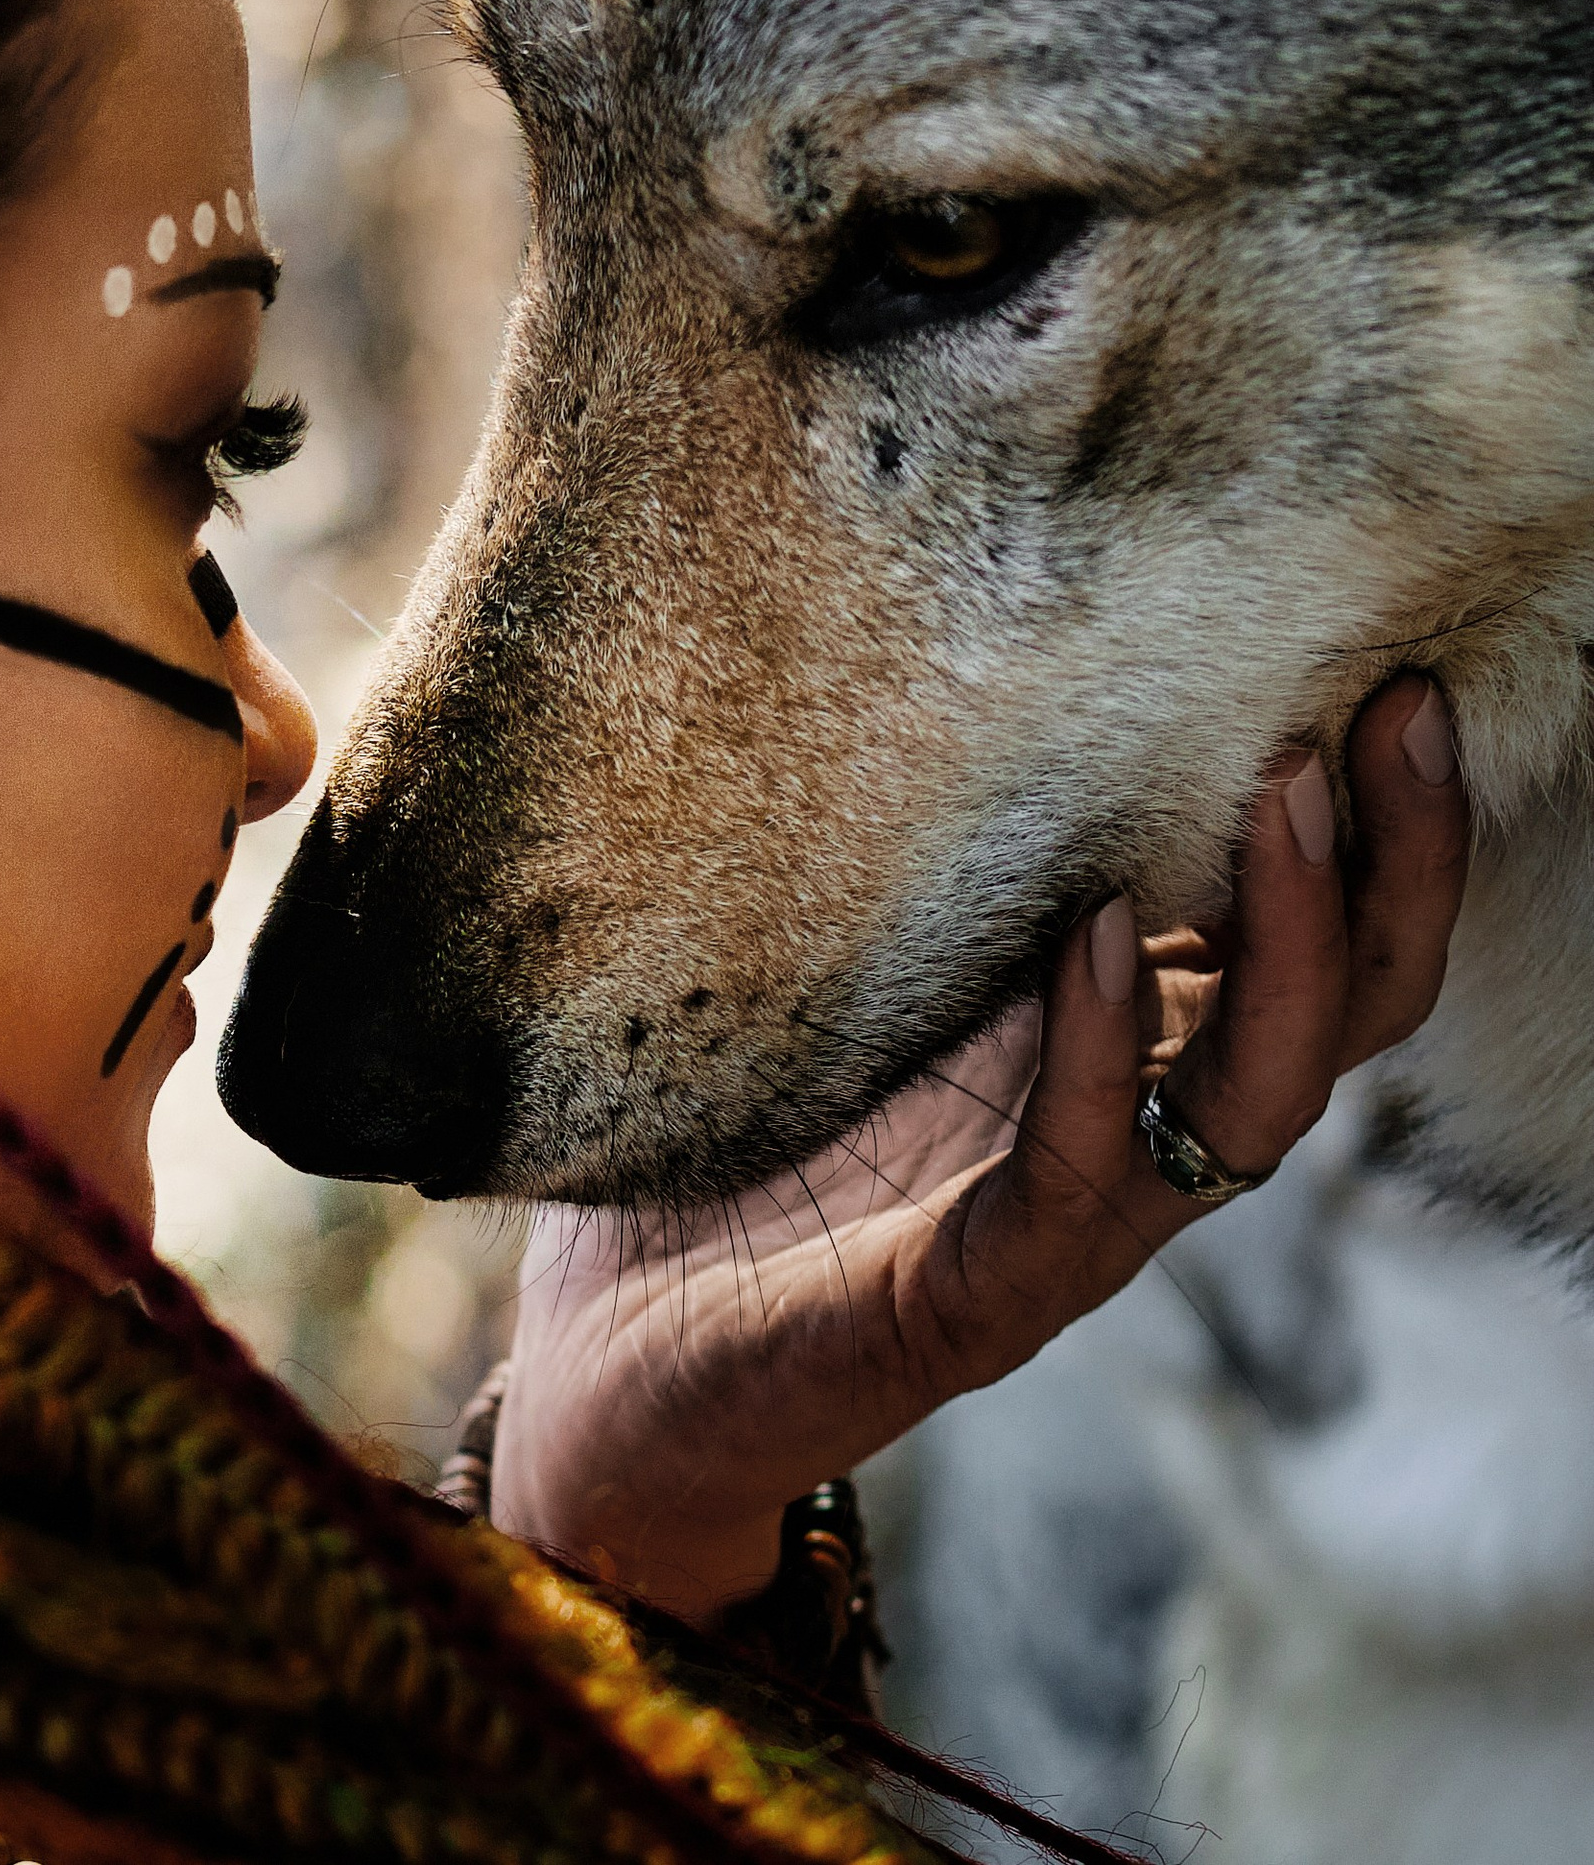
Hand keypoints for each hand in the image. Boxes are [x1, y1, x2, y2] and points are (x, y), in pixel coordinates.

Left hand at [487, 674, 1469, 1623]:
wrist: (623, 1356)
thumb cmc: (733, 1138)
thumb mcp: (849, 963)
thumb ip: (929, 859)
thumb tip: (957, 667)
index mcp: (1113, 1039)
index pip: (1296, 929)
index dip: (1367, 812)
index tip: (1383, 667)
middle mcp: (1129, 1126)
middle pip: (1340, 1009)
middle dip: (1394, 859)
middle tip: (1400, 703)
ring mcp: (1071, 1220)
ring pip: (1260, 1097)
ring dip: (1288, 940)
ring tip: (1279, 791)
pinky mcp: (978, 1295)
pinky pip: (1078, 1176)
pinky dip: (1096, 1053)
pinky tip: (1093, 939)